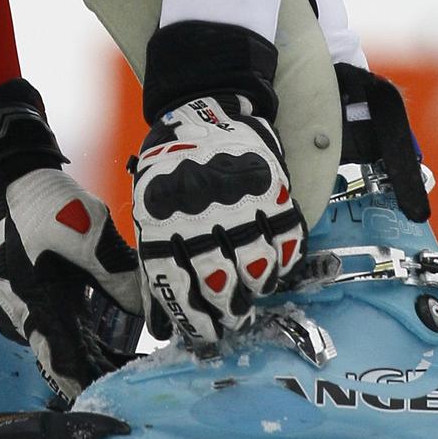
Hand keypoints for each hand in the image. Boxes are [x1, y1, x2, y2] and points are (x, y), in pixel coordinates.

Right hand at [0, 78, 142, 400]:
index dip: (95, 385)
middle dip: (105, 368)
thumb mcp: (84, 231)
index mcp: (33, 306)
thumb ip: (115, 271)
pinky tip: (118, 330)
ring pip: (68, 342)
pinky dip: (91, 330)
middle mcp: (27, 316)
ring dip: (100, 350)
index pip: (65, 365)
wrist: (7, 179)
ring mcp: (30, 307)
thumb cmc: (38, 204)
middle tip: (143, 374)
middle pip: (69, 358)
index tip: (126, 396)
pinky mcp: (37, 295)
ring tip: (139, 357)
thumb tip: (147, 311)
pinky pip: (65, 323)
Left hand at [131, 92, 305, 348]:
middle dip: (228, 312)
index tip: (204, 337)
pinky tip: (275, 264)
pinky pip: (288, 240)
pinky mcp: (272, 186)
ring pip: (258, 268)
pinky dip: (285, 260)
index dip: (193, 320)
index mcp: (162, 217)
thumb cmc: (171, 165)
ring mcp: (239, 200)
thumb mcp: (148, 208)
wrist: (203, 101)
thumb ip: (156, 263)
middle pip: (220, 283)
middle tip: (232, 320)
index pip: (176, 286)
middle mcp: (200, 211)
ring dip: (257, 289)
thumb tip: (164, 324)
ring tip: (252, 293)